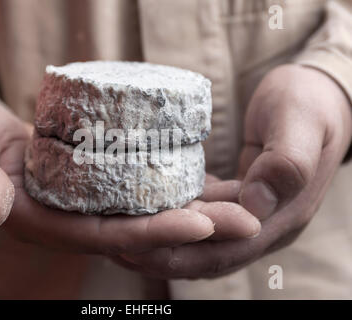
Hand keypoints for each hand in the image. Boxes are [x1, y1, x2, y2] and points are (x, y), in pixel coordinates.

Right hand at [0, 97, 257, 254]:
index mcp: (46, 222)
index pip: (108, 233)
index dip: (154, 231)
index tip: (202, 223)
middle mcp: (75, 220)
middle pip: (142, 230)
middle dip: (194, 228)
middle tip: (249, 220)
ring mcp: (89, 205)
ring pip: (149, 213)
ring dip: (197, 212)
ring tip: (246, 205)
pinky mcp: (98, 186)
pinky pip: (143, 193)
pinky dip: (177, 191)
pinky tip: (213, 186)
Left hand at [115, 65, 351, 277]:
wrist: (318, 98)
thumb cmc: (309, 103)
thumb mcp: (302, 121)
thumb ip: (286, 161)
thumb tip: (256, 202)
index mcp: (283, 215)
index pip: (227, 248)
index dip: (181, 252)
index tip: (135, 246)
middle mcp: (265, 223)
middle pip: (207, 252)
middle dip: (160, 253)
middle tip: (113, 246)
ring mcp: (251, 212)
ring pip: (201, 237)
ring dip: (163, 239)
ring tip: (119, 235)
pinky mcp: (237, 198)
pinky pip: (201, 214)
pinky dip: (174, 216)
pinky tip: (145, 209)